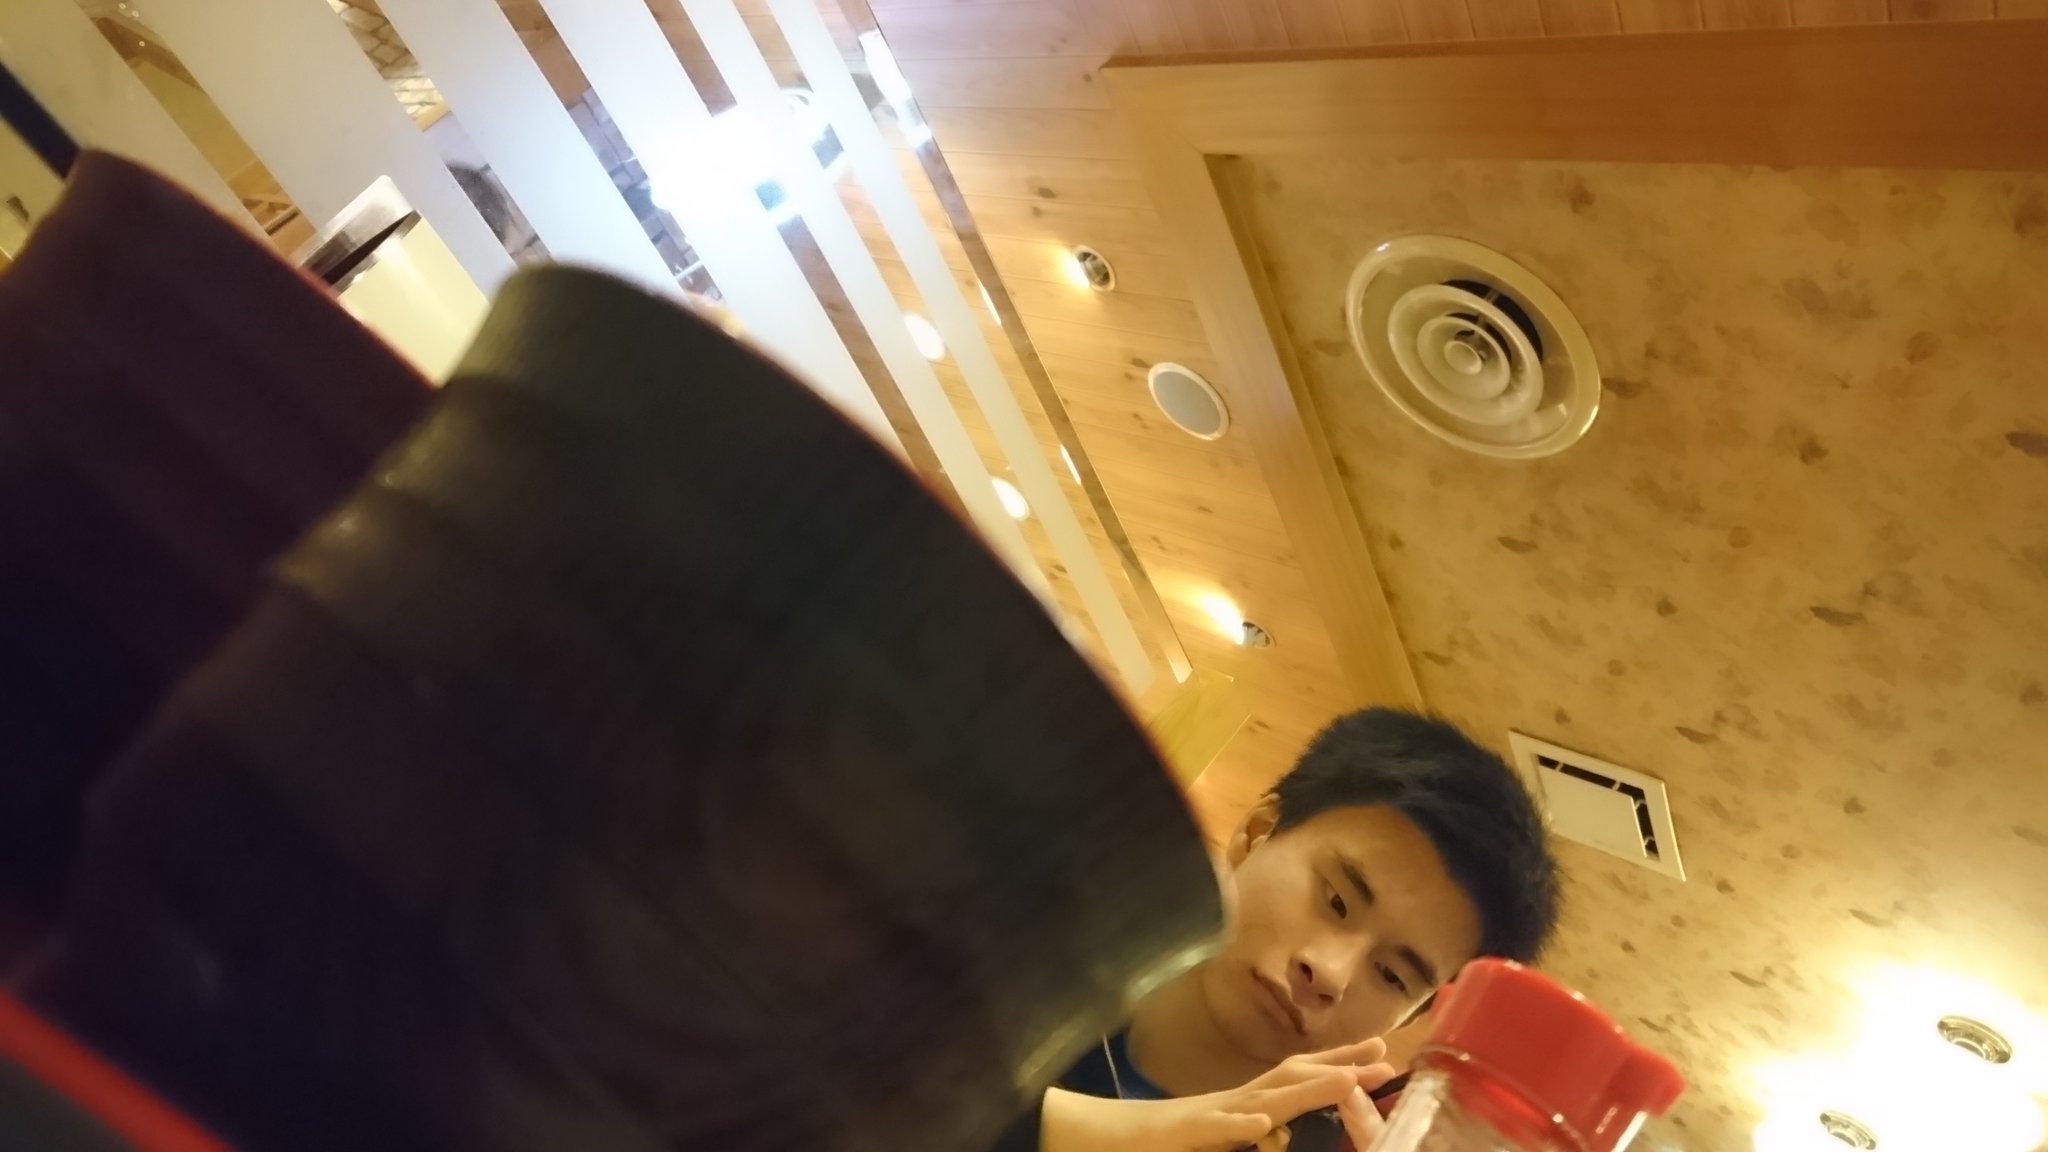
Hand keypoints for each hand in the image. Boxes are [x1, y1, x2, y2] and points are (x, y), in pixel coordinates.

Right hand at [1040, 1038, 1397, 1151]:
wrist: (1106, 1136)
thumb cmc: (1165, 1138)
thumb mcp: (1219, 1134)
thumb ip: (1250, 1131)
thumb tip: (1279, 1130)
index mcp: (1245, 1101)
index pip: (1298, 1076)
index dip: (1338, 1063)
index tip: (1380, 1052)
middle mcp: (1234, 1099)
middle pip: (1292, 1076)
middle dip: (1339, 1066)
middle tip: (1385, 1056)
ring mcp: (1212, 1112)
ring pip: (1264, 1098)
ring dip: (1306, 1089)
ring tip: (1347, 1081)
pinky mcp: (1186, 1132)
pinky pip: (1216, 1127)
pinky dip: (1240, 1124)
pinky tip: (1266, 1123)